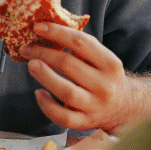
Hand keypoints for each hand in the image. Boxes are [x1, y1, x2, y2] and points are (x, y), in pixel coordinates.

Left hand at [18, 22, 145, 132]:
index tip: (38, 27)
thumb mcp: (102, 59)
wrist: (124, 107)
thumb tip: (48, 28)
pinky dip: (47, 105)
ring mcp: (95, 106)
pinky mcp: (85, 122)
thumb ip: (81, 45)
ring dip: (45, 76)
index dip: (57, 33)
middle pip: (69, 65)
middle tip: (27, 48)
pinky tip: (38, 93)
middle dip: (43, 53)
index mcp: (110, 64)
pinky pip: (63, 117)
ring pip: (66, 92)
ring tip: (31, 65)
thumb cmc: (104, 77)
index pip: (81, 43)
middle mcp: (105, 85)